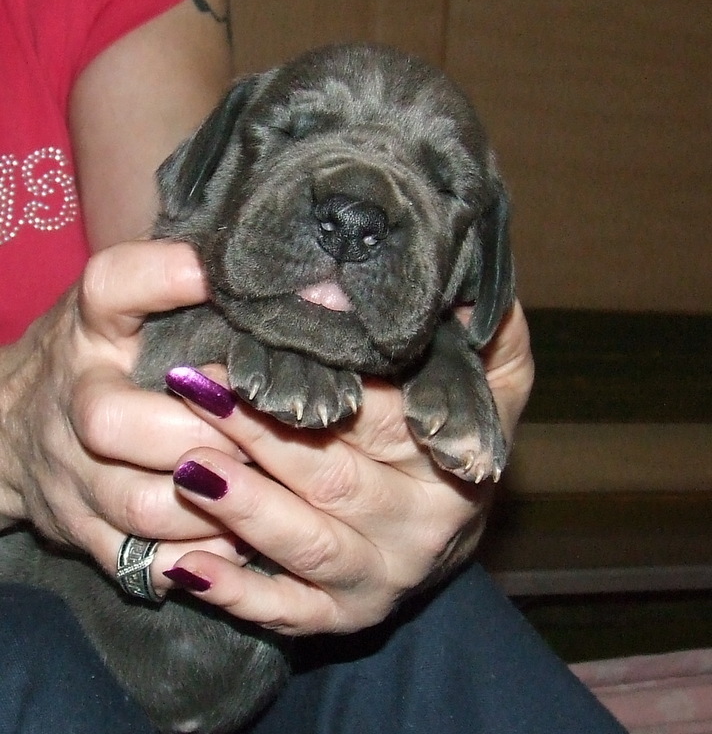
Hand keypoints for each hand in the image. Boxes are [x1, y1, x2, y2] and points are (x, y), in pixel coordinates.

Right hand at [0, 240, 249, 575]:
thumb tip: (308, 283)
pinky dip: (197, 555)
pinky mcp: (81, 531)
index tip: (223, 277)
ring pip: (140, 503)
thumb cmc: (99, 357)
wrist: (9, 428)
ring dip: (213, 503)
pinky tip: (236, 537)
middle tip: (262, 428)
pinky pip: (142, 560)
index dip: (168, 278)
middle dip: (200, 431)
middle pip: (114, 423)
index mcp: (90, 329)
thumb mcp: (126, 307)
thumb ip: (187, 290)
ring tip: (264, 485)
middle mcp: (74, 402)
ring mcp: (72, 475)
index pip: (113, 287)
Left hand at [161, 300, 533, 634]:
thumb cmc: (459, 434)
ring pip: (308, 543)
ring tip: (189, 469)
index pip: (382, 419)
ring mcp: (380, 576)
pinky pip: (289, 612)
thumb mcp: (498, 381)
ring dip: (246, 508)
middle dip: (258, 433)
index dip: (321, 386)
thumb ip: (493, 335)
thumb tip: (468, 292)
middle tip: (196, 390)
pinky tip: (187, 568)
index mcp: (452, 463)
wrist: (456, 521)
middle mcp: (419, 526)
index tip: (258, 347)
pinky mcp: (344, 613)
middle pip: (332, 476)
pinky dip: (238, 594)